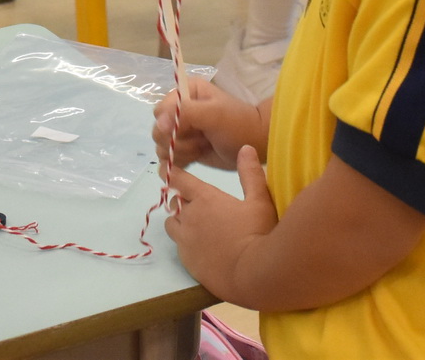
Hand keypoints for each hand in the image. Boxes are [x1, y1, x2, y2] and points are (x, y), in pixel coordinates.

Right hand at [154, 76, 264, 172]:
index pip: (160, 111)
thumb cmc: (237, 125)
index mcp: (184, 93)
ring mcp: (180, 131)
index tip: (190, 130)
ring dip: (182, 151)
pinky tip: (198, 156)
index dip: (170, 124)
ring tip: (202, 147)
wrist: (255, 144)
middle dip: (178, 140)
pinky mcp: (183, 149)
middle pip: (158, 131)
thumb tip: (159, 123)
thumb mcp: (213, 114)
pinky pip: (169, 159)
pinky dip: (182, 161)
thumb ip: (185, 113)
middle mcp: (178, 110)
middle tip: (201, 140)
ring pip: (162, 147)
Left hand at [164, 146, 278, 299]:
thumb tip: (245, 148)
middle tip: (193, 203)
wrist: (253, 275)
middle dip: (181, 200)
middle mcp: (190, 217)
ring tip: (193, 225)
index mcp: (205, 198)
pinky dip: (184, 242)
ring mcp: (186, 240)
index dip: (170, 173)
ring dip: (179, 221)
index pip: (180, 180)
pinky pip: (179, 246)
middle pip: (175, 202)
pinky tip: (199, 247)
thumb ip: (251, 174)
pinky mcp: (187, 261)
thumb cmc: (259, 233)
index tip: (163, 168)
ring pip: (172, 224)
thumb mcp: (260, 201)